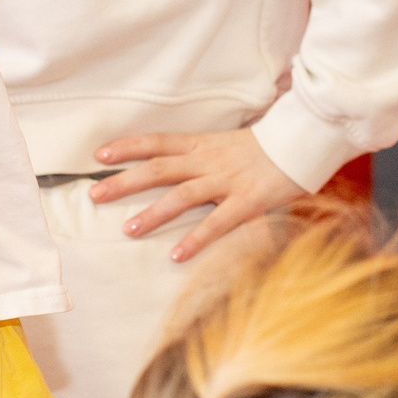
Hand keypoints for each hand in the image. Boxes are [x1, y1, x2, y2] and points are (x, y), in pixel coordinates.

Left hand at [87, 128, 311, 261]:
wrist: (302, 142)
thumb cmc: (264, 149)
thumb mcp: (226, 146)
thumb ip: (200, 157)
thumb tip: (172, 168)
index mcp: (202, 145)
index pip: (157, 142)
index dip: (127, 147)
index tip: (98, 154)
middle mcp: (209, 161)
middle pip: (159, 169)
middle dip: (124, 182)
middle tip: (95, 195)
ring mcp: (227, 181)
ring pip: (182, 196)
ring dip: (153, 214)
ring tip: (128, 230)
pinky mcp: (247, 201)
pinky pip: (218, 222)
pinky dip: (196, 239)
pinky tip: (177, 255)